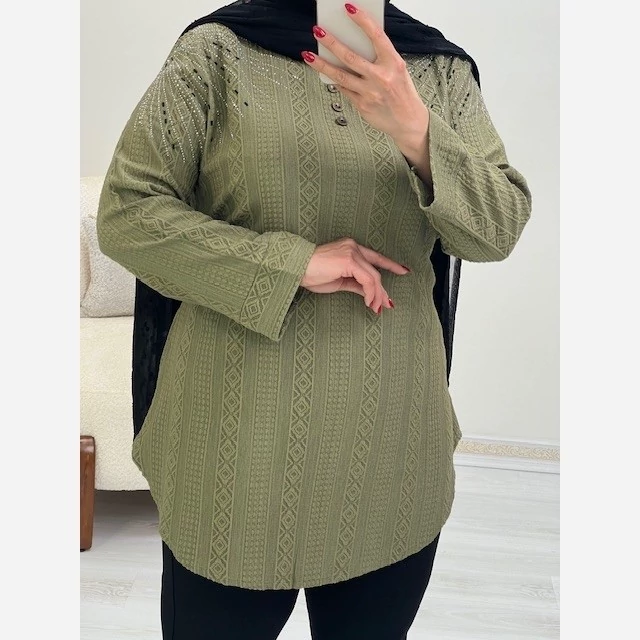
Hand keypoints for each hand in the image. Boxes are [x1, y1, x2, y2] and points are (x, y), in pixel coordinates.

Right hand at [301, 238, 409, 313]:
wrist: (295, 268)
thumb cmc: (311, 274)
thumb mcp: (338, 281)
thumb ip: (356, 285)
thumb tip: (370, 295)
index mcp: (350, 248)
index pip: (375, 257)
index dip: (390, 264)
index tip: (404, 271)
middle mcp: (353, 246)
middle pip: (376, 270)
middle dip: (382, 290)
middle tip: (386, 305)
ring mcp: (352, 252)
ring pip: (374, 276)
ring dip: (377, 295)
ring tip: (375, 308)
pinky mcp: (349, 260)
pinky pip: (368, 279)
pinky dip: (371, 293)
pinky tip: (368, 303)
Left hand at [302, 3, 429, 149]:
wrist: (408, 122)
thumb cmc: (402, 93)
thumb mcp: (397, 70)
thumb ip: (379, 59)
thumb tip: (354, 45)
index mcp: (393, 63)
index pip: (376, 37)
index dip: (362, 21)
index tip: (349, 8)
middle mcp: (381, 77)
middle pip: (350, 57)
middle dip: (332, 42)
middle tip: (318, 31)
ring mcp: (370, 93)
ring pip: (340, 76)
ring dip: (322, 64)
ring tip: (309, 55)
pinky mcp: (362, 105)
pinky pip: (344, 89)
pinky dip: (335, 81)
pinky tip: (326, 73)